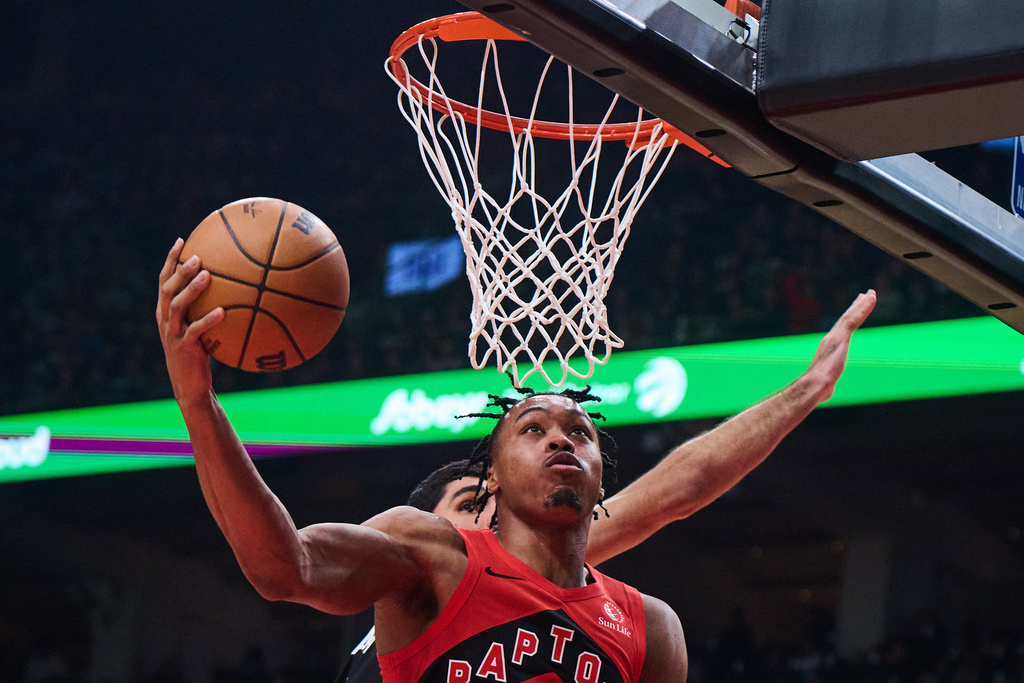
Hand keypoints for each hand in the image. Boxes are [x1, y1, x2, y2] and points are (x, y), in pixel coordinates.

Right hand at [156, 238, 224, 406]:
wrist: (190, 385)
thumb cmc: (199, 353)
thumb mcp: (200, 328)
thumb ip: (206, 308)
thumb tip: (236, 286)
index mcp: (165, 312)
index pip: (163, 280)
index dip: (170, 260)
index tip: (180, 240)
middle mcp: (165, 320)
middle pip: (167, 288)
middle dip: (180, 270)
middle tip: (198, 256)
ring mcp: (172, 334)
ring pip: (177, 306)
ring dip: (191, 289)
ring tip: (208, 276)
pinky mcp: (183, 348)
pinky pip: (196, 331)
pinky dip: (208, 320)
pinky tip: (223, 312)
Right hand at [804, 289, 875, 402]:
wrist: (813, 385)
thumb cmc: (816, 387)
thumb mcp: (825, 383)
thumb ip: (827, 383)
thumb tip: (824, 394)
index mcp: (829, 347)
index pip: (842, 330)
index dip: (850, 319)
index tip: (855, 309)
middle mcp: (832, 338)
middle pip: (847, 319)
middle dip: (856, 307)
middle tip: (865, 295)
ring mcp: (836, 337)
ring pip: (851, 316)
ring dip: (862, 304)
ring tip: (872, 293)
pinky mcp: (841, 337)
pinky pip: (854, 318)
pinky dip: (863, 307)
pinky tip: (871, 297)